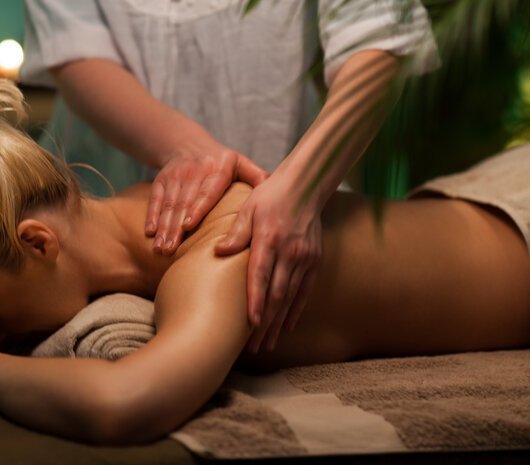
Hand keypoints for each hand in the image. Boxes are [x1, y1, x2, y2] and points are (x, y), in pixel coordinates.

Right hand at [146, 144, 267, 255]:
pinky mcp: (161, 179)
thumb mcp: (241, 163)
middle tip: (170, 249)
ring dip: (163, 227)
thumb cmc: (221, 162)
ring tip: (161, 248)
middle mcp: (194, 171)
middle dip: (175, 227)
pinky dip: (151, 216)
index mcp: (218, 169)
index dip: (196, 208)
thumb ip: (257, 177)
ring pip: (169, 204)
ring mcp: (175, 176)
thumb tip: (279, 196)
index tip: (188, 226)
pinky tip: (150, 233)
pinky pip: (155, 199)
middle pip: (184, 202)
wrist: (187, 142)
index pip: (207, 191)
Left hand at [215, 171, 321, 351]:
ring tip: (266, 344)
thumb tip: (220, 251)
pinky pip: (305, 291)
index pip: (261, 275)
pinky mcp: (314, 261)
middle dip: (265, 322)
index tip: (251, 324)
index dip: (256, 301)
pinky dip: (295, 311)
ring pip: (290, 297)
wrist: (306, 186)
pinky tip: (286, 327)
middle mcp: (290, 252)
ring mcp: (305, 258)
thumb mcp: (249, 208)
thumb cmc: (270, 196)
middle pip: (276, 293)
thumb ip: (237, 232)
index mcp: (270, 239)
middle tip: (253, 347)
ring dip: (278, 323)